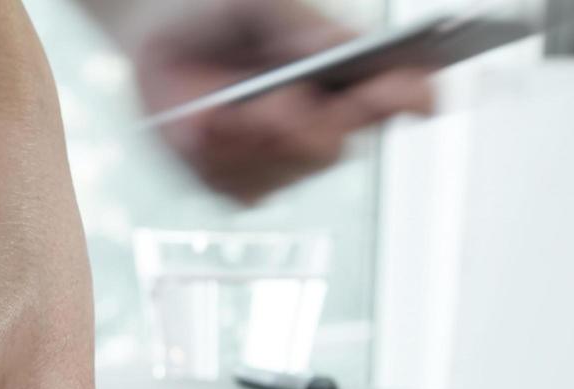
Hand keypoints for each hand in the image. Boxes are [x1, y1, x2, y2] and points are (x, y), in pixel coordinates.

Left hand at [134, 0, 434, 202]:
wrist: (161, 35)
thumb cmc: (221, 13)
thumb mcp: (261, 4)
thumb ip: (299, 26)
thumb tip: (335, 47)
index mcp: (349, 76)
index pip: (398, 95)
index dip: (412, 97)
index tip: (412, 92)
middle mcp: (323, 125)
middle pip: (332, 148)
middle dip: (306, 128)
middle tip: (285, 97)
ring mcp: (280, 162)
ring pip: (281, 169)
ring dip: (251, 138)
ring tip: (228, 108)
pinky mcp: (235, 184)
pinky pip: (235, 185)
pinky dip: (217, 154)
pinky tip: (205, 123)